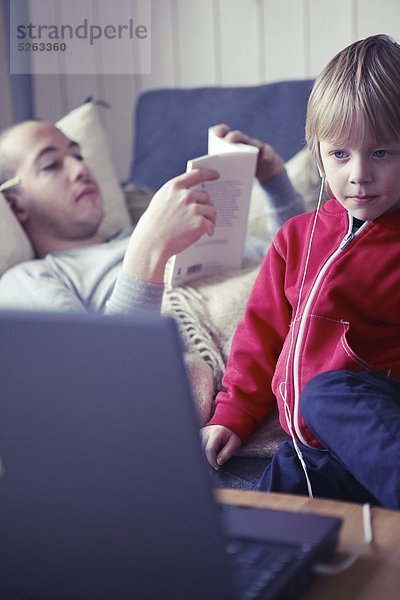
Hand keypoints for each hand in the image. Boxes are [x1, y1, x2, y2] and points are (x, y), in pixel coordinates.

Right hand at [122, 168, 218, 282]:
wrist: (151, 243)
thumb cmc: (153, 226)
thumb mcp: (160, 202)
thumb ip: (175, 196)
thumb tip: (191, 195)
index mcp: (175, 187)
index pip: (196, 175)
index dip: (209, 174)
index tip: (217, 175)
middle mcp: (186, 195)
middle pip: (206, 196)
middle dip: (206, 206)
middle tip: (204, 215)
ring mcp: (194, 209)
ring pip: (211, 211)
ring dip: (209, 219)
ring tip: (204, 226)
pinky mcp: (200, 223)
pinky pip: (211, 225)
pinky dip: (209, 230)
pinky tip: (206, 234)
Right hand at [200, 425, 240, 469]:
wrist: (227, 425)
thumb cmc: (231, 434)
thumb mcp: (234, 443)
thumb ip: (227, 453)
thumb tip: (219, 462)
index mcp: (215, 432)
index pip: (209, 449)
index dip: (212, 461)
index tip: (217, 467)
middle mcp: (205, 432)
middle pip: (202, 451)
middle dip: (207, 462)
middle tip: (213, 471)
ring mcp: (200, 434)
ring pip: (198, 451)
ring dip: (204, 459)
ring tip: (210, 466)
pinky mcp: (198, 436)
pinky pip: (198, 448)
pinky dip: (202, 455)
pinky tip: (206, 460)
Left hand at [212, 123, 284, 181]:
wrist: (264, 170)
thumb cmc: (242, 168)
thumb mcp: (231, 168)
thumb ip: (221, 169)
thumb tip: (209, 179)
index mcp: (232, 144)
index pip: (225, 133)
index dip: (220, 131)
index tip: (217, 133)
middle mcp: (244, 142)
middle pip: (238, 137)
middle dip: (234, 137)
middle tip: (229, 140)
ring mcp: (257, 147)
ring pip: (254, 144)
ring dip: (250, 145)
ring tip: (246, 150)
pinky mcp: (268, 154)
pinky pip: (268, 153)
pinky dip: (267, 156)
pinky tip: (265, 159)